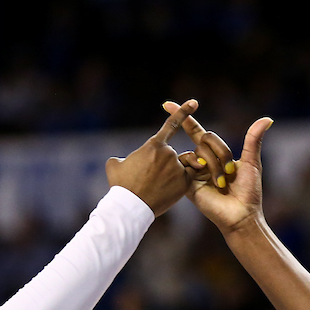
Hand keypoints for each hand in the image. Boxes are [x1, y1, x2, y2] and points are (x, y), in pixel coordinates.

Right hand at [105, 100, 197, 216]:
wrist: (130, 206)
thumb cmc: (120, 185)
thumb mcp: (114, 165)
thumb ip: (123, 157)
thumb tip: (124, 160)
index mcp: (154, 145)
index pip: (172, 124)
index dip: (183, 111)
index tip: (194, 102)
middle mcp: (169, 153)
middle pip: (171, 155)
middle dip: (162, 165)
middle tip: (148, 180)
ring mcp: (178, 168)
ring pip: (179, 167)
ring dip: (170, 175)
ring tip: (155, 188)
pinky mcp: (185, 183)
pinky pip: (185, 179)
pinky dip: (176, 185)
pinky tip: (164, 192)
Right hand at [163, 102, 272, 235]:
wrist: (241, 215)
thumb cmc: (249, 192)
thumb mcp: (251, 162)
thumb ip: (253, 139)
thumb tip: (267, 118)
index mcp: (215, 154)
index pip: (197, 131)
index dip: (185, 116)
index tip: (167, 103)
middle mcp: (202, 161)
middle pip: (204, 138)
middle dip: (220, 151)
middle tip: (230, 171)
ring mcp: (193, 171)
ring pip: (198, 150)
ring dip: (214, 164)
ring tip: (222, 183)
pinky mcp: (187, 183)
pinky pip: (186, 163)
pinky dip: (199, 168)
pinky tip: (210, 182)